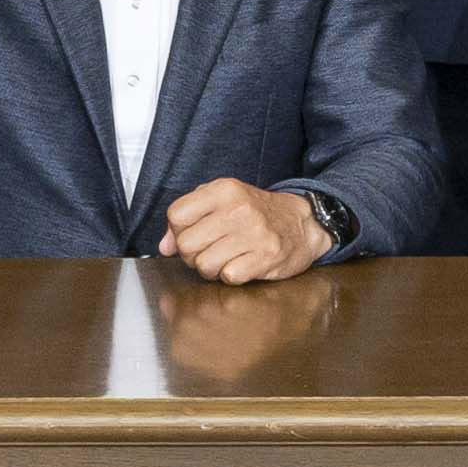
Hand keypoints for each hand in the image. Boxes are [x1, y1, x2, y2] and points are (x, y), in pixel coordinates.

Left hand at [156, 176, 328, 283]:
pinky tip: (241, 265)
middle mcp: (238, 209)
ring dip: (210, 269)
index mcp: (224, 190)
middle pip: (186, 244)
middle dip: (192, 254)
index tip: (192, 233)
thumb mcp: (223, 201)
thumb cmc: (257, 213)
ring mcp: (253, 234)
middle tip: (207, 251)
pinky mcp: (266, 257)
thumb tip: (164, 246)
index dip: (178, 231)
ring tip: (223, 259)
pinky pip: (228, 276)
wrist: (303, 223)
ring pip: (204, 264)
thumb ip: (190, 217)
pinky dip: (230, 276)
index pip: (176, 214)